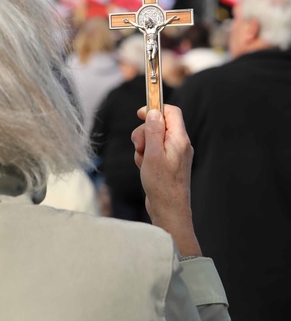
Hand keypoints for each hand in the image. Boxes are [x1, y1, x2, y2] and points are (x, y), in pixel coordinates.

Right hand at [132, 105, 200, 256]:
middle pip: (159, 125)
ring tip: (142, 162)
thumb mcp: (153, 153)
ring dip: (144, 146)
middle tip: (139, 146)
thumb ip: (154, 130)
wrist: (169, 211)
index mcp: (179, 139)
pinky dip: (146, 156)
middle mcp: (180, 144)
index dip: (155, 109)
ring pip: (154, 139)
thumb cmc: (162, 184)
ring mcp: (175, 154)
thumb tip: (154, 112)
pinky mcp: (169, 164)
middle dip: (144, 132)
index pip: (171, 111)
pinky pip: (155, 151)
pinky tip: (144, 168)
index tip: (140, 114)